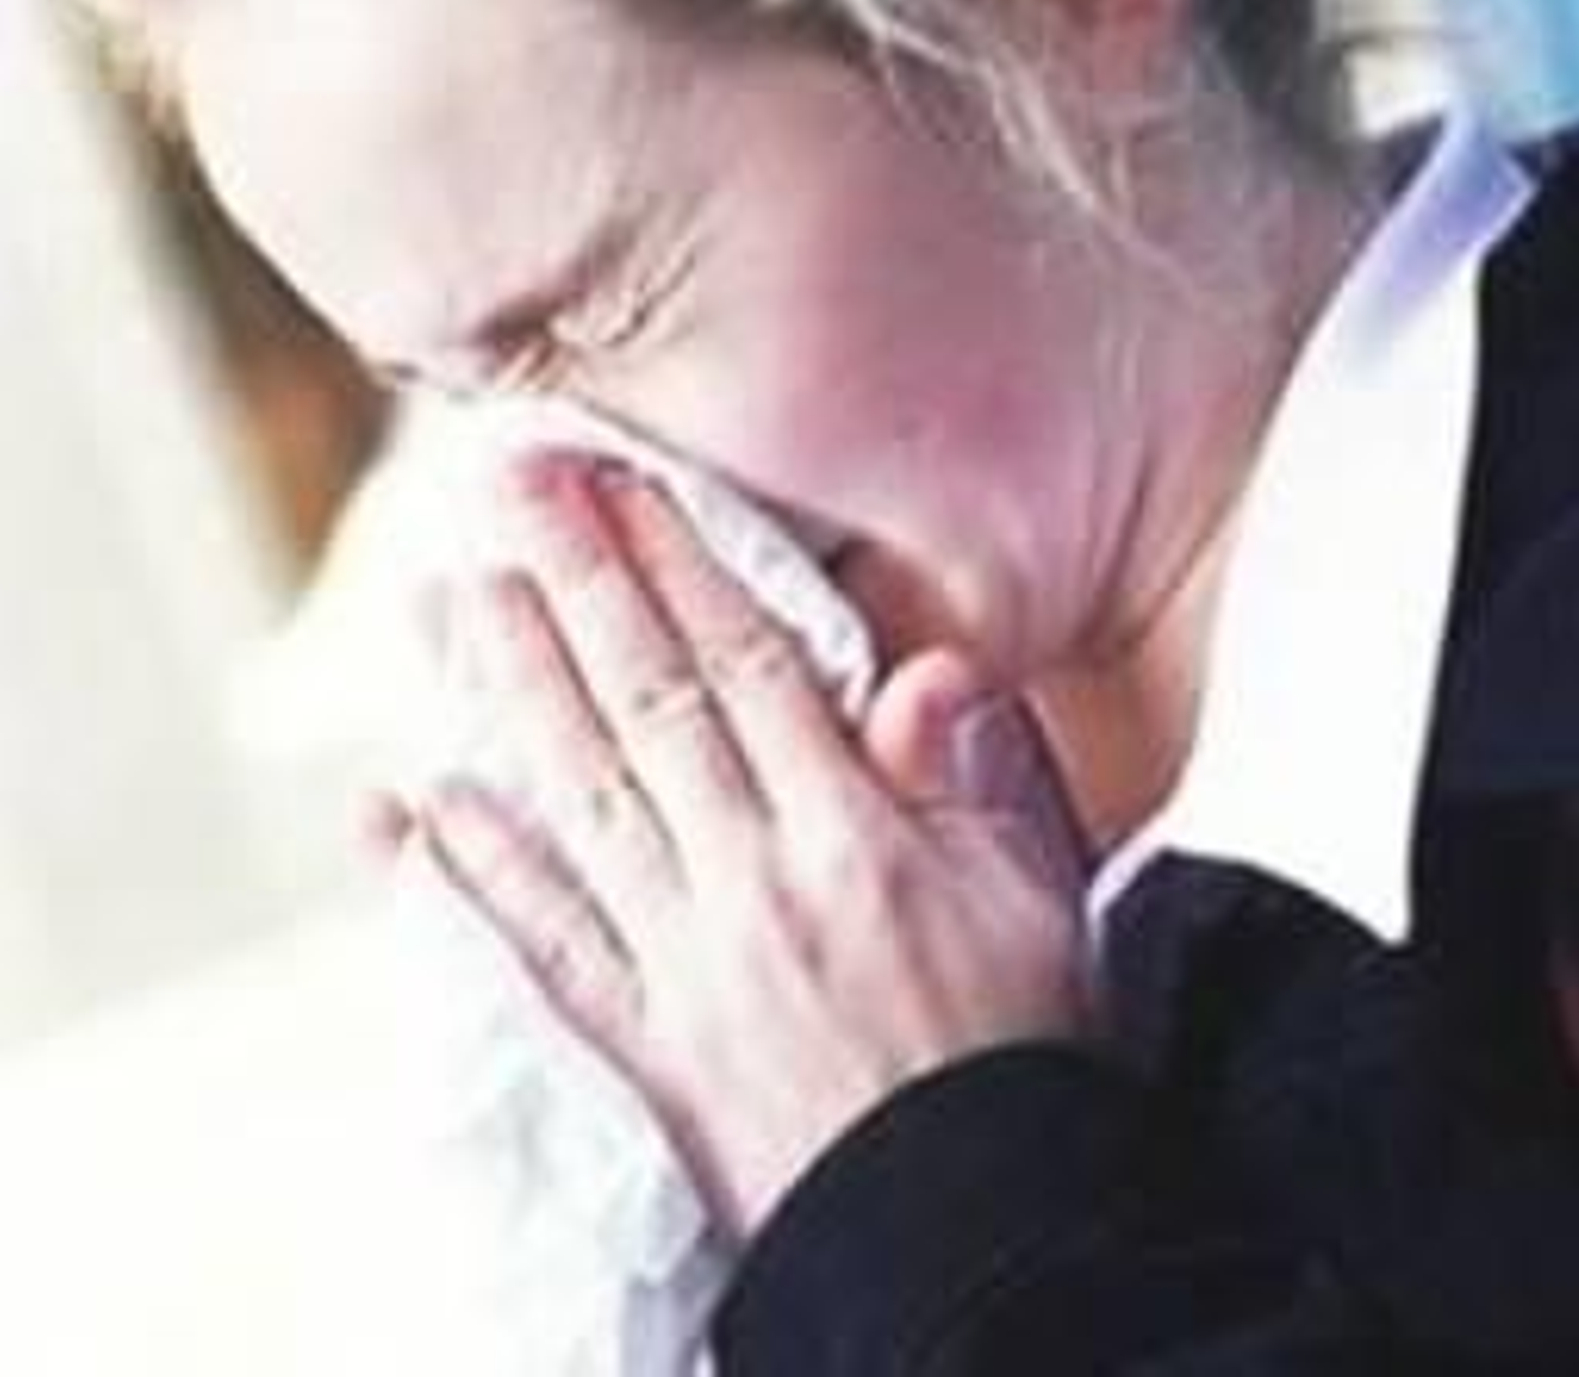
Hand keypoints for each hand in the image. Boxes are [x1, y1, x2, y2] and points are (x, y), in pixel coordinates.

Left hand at [410, 456, 1091, 1237]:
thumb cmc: (1014, 1054)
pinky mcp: (640, 1039)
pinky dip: (466, 873)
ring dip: (506, 689)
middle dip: (577, 583)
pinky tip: (408, 802)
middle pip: (646, 703)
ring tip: (450, 597)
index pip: (747, 668)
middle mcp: (748, 881)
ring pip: (577, 795)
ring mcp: (680, 960)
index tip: (626, 486)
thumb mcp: (1028, 899)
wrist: (968, 1234)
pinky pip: (539, 944)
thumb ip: (965, 780)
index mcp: (851, 836)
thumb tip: (926, 669)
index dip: (680, 567)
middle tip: (513, 489)